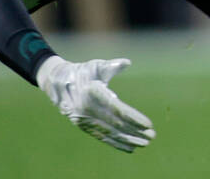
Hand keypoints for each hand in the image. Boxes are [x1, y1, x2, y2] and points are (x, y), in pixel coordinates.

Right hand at [36, 55, 154, 152]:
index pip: (117, 109)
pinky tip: (129, 147)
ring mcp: (83, 119)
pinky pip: (101, 136)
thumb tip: (127, 63)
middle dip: (134, 131)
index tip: (148, 125)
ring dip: (127, 139)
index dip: (133, 118)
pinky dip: (115, 142)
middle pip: (115, 124)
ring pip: (109, 133)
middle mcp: (87, 109)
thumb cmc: (83, 71)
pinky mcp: (82, 125)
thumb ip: (112, 66)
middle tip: (152, 136)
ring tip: (144, 143)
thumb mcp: (96, 65)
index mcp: (92, 93)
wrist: (57, 82)